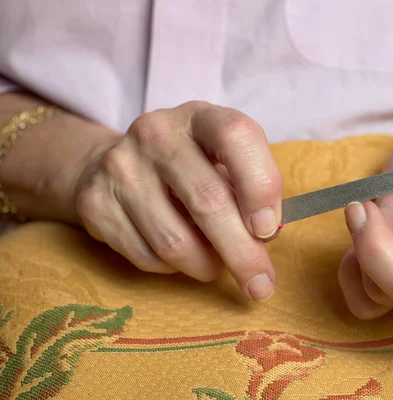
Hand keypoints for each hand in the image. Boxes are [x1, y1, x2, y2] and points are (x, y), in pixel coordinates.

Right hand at [74, 102, 281, 300]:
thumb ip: (251, 189)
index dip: (260, 186)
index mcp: (200, 117)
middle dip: (242, 253)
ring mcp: (120, 167)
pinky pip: (147, 257)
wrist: (117, 163)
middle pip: (207, 200)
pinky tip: (181, 254)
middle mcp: (156, 133)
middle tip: (261, 285)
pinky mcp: (95, 203)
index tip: (267, 229)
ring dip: (208, 266)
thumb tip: (264, 236)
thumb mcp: (225, 160)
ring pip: (176, 241)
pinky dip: (175, 269)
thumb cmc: (190, 166)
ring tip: (218, 265)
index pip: (236, 136)